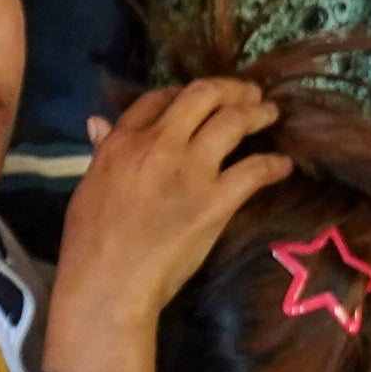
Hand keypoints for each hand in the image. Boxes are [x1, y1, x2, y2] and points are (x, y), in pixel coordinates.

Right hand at [36, 74, 291, 371]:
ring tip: (270, 113)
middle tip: (248, 93)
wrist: (109, 282)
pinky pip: (254, 170)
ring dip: (256, 113)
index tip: (195, 99)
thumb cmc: (89, 242)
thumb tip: (97, 124)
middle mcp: (159, 144)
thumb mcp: (87, 185)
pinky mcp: (217, 199)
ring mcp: (191, 170)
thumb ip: (101, 151)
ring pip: (233, 121)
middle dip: (230, 89)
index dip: (179, 92)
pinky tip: (283, 165)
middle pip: (202, 95)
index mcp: (123, 142)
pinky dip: (273, 164)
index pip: (156, 99)